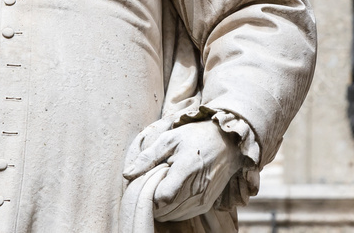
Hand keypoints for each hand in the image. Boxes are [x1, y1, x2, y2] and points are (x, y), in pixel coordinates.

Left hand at [123, 120, 243, 221]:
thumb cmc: (195, 137)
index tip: (148, 180)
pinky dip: (174, 208)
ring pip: (172, 215)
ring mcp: (203, 198)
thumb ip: (148, 158)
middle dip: (154, 199)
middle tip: (155, 181)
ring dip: (163, 205)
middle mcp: (198, 187)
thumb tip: (127, 175)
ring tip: (166, 184)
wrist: (227, 142)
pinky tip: (174, 192)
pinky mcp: (206, 204)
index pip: (162, 197)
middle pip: (165, 209)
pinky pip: (183, 215)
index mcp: (187, 167)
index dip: (150, 192)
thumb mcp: (169, 139)